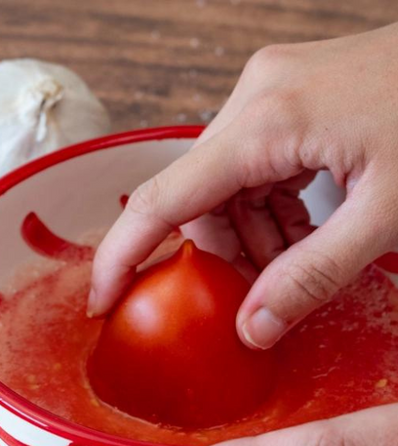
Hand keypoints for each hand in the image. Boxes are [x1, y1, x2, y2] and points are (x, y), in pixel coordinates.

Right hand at [89, 24, 397, 348]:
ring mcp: (272, 90)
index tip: (102, 301)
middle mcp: (256, 96)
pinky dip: (269, 207)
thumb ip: (312, 277)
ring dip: (250, 233)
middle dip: (221, 253)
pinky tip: (306, 224)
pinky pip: (253, 165)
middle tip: (264, 290)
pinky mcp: (289, 96)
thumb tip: (252, 329)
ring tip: (299, 257)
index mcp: (268, 120)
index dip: (124, 255)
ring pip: (224, 184)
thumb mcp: (386, 215)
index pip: (164, 198)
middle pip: (196, 196)